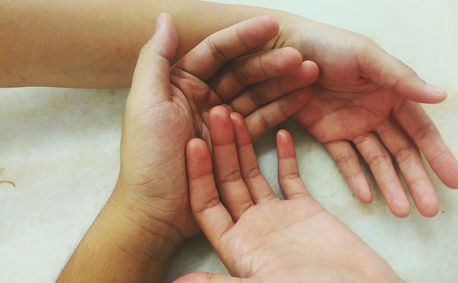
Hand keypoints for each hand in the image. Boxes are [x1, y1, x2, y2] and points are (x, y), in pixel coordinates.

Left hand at [115, 14, 317, 242]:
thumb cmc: (149, 158)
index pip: (216, 52)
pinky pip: (261, 121)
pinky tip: (302, 97)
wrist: (157, 212)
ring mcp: (220, 121)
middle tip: (300, 58)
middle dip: (270, 63)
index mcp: (179, 83)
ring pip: (256, 94)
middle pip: (241, 72)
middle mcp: (202, 97)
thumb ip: (155, 58)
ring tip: (310, 73)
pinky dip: (281, 109)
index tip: (272, 25)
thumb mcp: (145, 104)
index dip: (243, 37)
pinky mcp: (234, 143)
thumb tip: (165, 17)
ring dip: (282, 83)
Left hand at [176, 106, 400, 282]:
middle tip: (216, 112)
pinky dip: (284, 156)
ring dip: (245, 146)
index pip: (207, 204)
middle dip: (221, 148)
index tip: (192, 142)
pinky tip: (279, 132)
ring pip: (254, 175)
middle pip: (229, 182)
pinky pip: (289, 178)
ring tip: (237, 114)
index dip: (197, 174)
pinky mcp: (305, 210)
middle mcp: (252, 228)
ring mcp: (278, 217)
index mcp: (236, 246)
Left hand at [272, 19, 457, 216]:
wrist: (285, 52)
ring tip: (401, 212)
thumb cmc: (329, 46)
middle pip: (402, 153)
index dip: (437, 155)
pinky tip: (368, 197)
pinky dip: (356, 178)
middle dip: (416, 180)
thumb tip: (440, 95)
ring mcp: (352, 125)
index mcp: (392, 94)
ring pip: (376, 161)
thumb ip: (399, 77)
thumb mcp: (366, 56)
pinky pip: (345, 159)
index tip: (454, 181)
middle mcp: (376, 113)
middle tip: (430, 210)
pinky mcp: (328, 133)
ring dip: (389, 186)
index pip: (420, 130)